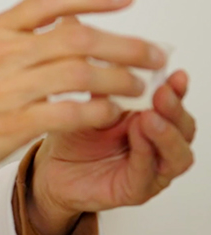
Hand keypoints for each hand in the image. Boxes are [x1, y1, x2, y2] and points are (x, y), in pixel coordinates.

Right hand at [0, 0, 164, 186]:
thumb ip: (19, 37)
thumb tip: (66, 23)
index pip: (50, 1)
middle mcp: (3, 54)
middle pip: (78, 38)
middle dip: (124, 44)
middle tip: (152, 52)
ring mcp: (8, 89)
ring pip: (81, 75)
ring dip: (119, 79)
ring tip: (137, 85)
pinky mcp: (13, 124)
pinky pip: (69, 114)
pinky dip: (97, 112)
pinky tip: (111, 112)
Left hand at [29, 69, 195, 234]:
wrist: (52, 169)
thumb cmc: (73, 135)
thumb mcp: (86, 102)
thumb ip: (99, 81)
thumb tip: (95, 44)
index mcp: (148, 117)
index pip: (173, 102)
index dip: (177, 88)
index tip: (175, 73)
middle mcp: (156, 143)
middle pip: (183, 128)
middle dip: (175, 109)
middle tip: (162, 93)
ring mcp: (150, 168)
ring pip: (177, 155)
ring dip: (167, 134)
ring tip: (150, 117)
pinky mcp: (136, 190)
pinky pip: (148, 173)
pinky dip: (146, 154)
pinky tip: (138, 137)